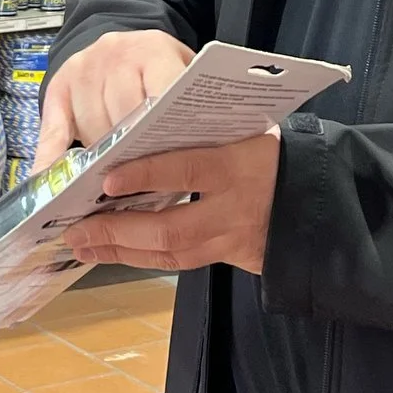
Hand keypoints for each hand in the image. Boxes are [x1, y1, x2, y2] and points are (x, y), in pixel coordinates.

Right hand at [33, 29, 193, 167]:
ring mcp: (84, 68)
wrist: (126, 43)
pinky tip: (48, 179)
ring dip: (103, 158)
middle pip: (123, 115)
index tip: (166, 165)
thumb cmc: (161, 72)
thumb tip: (193, 160)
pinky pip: (53, 130)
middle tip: (144, 183)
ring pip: (92, 127)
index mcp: (155, 51)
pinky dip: (50, 158)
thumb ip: (187, 111)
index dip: (161, 133)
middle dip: (134, 153)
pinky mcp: (59, 86)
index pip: (159, 95)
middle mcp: (116, 54)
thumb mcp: (185, 79)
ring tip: (115, 182)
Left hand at [65, 130, 280, 274]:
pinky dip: (139, 258)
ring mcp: (231, 238)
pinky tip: (109, 252)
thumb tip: (137, 129)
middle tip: (76, 227)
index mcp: (239, 164)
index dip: (148, 175)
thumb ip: (200, 134)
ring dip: (120, 250)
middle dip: (118, 230)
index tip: (108, 179)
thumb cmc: (269, 153)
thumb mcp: (244, 131)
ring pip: (170, 253)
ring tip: (81, 243)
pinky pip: (178, 264)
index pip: (189, 169)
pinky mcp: (227, 258)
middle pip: (171, 229)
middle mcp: (234, 207)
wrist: (316, 197)